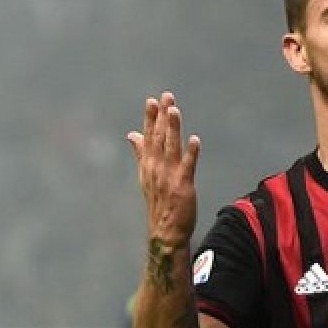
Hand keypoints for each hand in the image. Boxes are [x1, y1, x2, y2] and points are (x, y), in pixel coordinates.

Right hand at [127, 91, 199, 248]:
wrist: (165, 231)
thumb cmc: (158, 202)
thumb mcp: (146, 174)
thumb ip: (141, 152)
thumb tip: (132, 134)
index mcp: (148, 164)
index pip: (148, 137)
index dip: (150, 118)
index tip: (152, 100)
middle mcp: (156, 168)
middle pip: (159, 138)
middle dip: (162, 116)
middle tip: (166, 96)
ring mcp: (168, 176)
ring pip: (171, 147)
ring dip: (173, 128)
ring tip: (175, 110)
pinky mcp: (182, 186)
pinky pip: (188, 166)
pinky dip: (191, 152)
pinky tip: (195, 140)